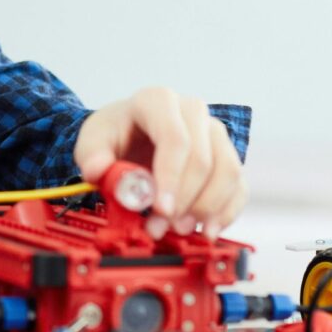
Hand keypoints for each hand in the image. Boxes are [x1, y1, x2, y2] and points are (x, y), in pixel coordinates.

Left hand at [73, 86, 246, 239]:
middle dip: (183, 200)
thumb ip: (92, 155)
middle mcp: (193, 111)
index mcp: (158, 100)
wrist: (131, 134)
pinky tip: (207, 230)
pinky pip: (239, 185)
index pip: (175, 139)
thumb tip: (97, 170)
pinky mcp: (228, 156)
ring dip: (206, 208)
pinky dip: (226, 212)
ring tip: (179, 230)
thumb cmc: (115, 135)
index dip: (171, 177)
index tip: (161, 209)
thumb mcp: (93, 140)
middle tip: (161, 227)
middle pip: (202, 159)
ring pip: (227, 172)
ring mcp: (215, 133)